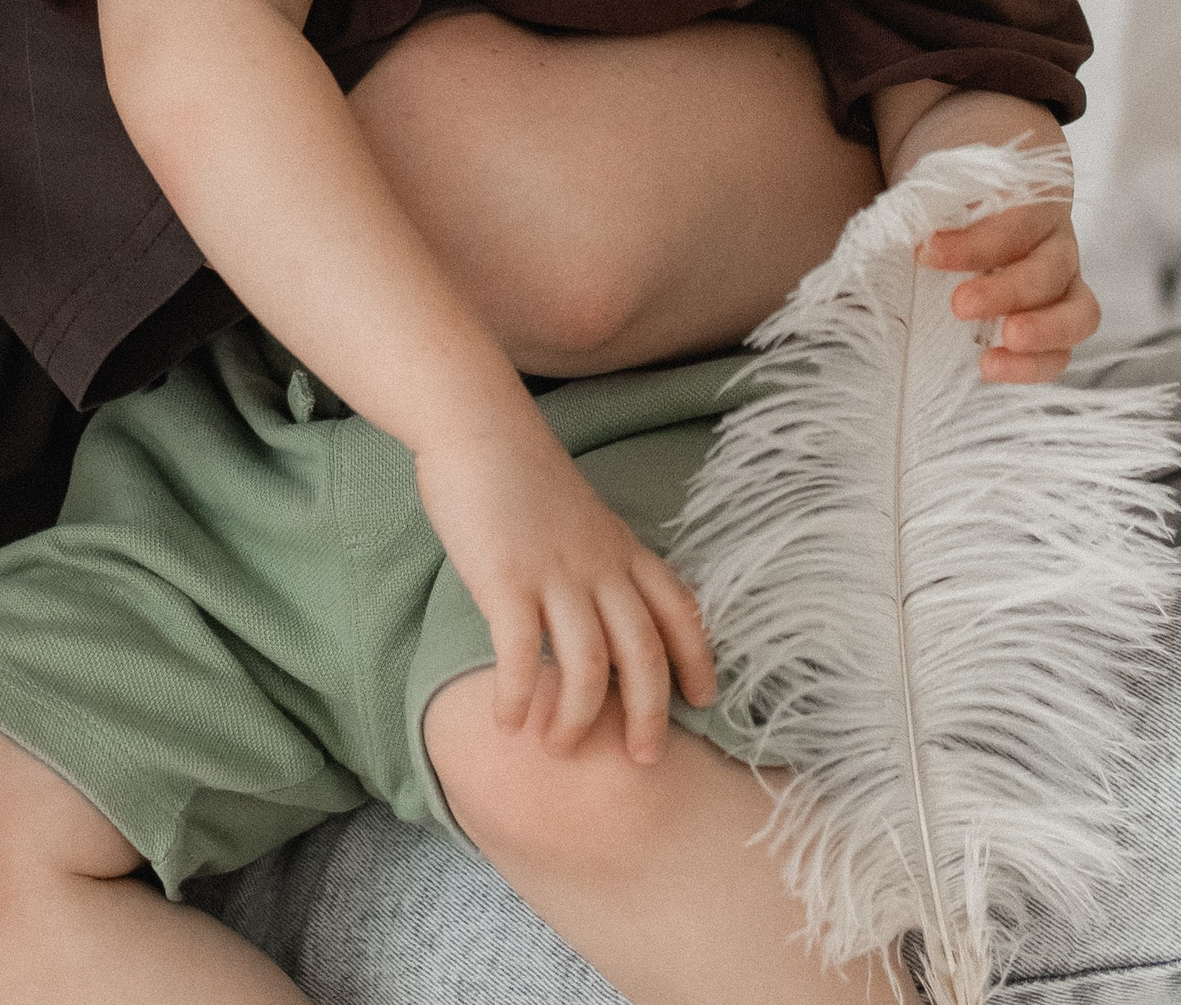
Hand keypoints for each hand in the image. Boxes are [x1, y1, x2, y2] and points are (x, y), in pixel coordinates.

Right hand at [413, 421, 715, 761]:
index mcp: (621, 547)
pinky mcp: (506, 579)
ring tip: (557, 746)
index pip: (680, 609)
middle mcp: (599, 565)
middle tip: (641, 759)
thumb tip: (597, 608)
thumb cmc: (520, 469)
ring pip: (587, 666)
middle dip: (649, 714)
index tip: (704, 700)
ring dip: (576, 718)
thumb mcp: (580, 514)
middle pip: (644, 652)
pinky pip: (520, 654)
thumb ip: (596, 559)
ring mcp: (555, 573)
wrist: (477, 422)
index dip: (698, 658)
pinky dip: (516, 695)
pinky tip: (506, 721)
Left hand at [917, 193, 1100, 381]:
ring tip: (990, 358)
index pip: (1017, 220)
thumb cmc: (965, 189)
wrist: (985, 198)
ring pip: (1079, 314)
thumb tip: (901, 223)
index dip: (976, 242)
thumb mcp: (952, 178)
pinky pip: (1061, 350)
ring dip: (1038, 335)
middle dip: (1008, 292)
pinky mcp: (1058, 319)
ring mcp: (1065, 282)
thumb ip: (936, 195)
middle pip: (1051, 270)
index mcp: (1038, 195)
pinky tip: (990, 366)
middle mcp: (1058, 240)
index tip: (928, 250)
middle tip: (960, 305)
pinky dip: (1031, 365)